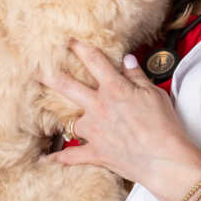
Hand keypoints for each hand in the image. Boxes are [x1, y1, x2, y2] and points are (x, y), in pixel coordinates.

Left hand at [42, 40, 200, 200]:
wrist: (164, 159)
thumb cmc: (164, 126)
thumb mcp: (154, 94)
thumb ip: (137, 76)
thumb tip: (127, 60)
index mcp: (114, 89)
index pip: (94, 61)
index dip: (80, 48)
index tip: (68, 40)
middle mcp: (99, 107)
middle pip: (67, 86)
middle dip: (50, 75)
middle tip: (36, 68)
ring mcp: (94, 131)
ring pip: (70, 122)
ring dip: (64, 119)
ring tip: (52, 116)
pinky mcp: (95, 152)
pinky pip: (71, 156)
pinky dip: (59, 159)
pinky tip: (47, 159)